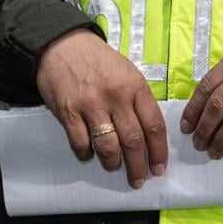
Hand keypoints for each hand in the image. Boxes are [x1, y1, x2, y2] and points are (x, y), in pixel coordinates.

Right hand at [36, 27, 168, 187]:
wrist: (62, 44)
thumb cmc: (98, 60)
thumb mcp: (127, 71)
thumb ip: (138, 98)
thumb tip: (148, 130)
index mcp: (135, 86)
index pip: (153, 124)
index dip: (158, 150)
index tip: (159, 167)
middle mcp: (116, 97)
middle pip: (133, 140)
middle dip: (138, 165)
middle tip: (139, 179)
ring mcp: (91, 105)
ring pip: (108, 146)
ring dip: (113, 163)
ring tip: (115, 167)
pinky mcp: (68, 112)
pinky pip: (80, 143)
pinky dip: (86, 154)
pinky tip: (89, 154)